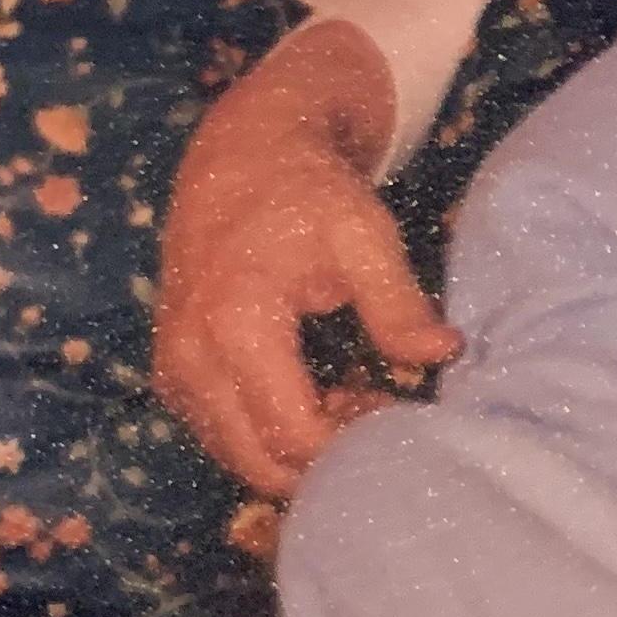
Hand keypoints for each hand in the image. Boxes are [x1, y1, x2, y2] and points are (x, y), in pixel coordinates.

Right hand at [150, 20, 459, 495]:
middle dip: (323, 455)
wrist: (244, 154)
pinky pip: (216, 432)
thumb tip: (445, 353)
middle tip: (373, 404)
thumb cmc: (311, 192)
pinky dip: (264, 431)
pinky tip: (314, 391)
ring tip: (349, 392)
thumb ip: (398, 303)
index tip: (393, 405)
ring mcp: (173, 368)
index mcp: (236, 325)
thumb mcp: (365, 236)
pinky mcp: (171, 371)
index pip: (292, 435)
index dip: (351, 440)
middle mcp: (189, 357)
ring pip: (234, 455)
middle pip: (257, 462)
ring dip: (294, 446)